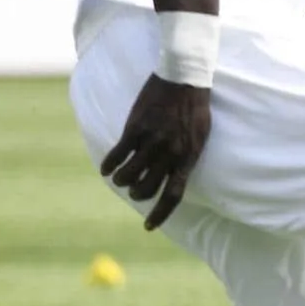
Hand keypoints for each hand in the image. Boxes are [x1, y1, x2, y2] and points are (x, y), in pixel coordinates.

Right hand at [99, 75, 211, 229]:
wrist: (184, 78)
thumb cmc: (194, 108)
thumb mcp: (199, 136)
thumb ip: (186, 156)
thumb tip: (176, 176)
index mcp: (188, 157)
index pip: (174, 195)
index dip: (160, 214)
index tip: (149, 227)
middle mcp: (170, 153)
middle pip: (147, 189)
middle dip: (137, 193)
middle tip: (133, 187)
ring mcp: (152, 141)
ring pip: (128, 176)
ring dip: (121, 180)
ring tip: (119, 176)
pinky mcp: (136, 128)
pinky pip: (117, 156)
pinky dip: (108, 166)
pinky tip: (106, 168)